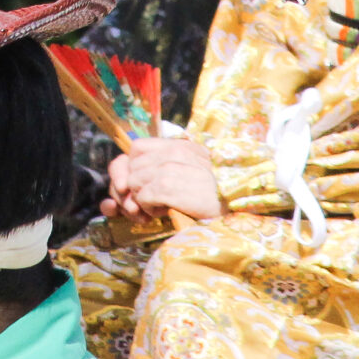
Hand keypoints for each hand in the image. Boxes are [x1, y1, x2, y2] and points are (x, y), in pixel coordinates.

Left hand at [104, 136, 222, 222]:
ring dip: (142, 200)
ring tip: (160, 207)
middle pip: (131, 167)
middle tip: (149, 203)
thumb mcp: (190, 174)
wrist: (237, 208)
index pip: (137, 148)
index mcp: (179, 146)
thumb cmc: (214, 196)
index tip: (139, 184)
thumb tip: (122, 189)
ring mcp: (169, 168)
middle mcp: (173, 152)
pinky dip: (148, 209)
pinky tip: (164, 212)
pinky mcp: (168, 187)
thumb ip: (163, 171)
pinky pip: (142, 196)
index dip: (130, 167)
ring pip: (133, 182)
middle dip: (134, 189)